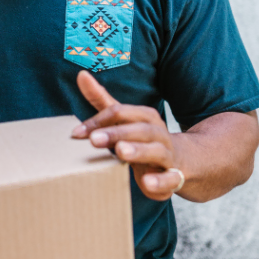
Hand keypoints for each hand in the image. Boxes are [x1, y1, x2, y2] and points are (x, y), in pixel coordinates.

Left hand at [72, 70, 183, 200]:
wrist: (182, 161)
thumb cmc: (143, 138)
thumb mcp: (123, 119)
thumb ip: (101, 99)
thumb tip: (81, 75)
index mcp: (145, 116)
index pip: (120, 112)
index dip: (97, 122)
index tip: (76, 134)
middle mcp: (157, 132)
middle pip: (138, 129)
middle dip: (116, 133)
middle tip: (94, 139)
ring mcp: (167, 154)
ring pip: (156, 150)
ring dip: (138, 151)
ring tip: (121, 152)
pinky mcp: (173, 176)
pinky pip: (170, 178)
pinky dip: (161, 181)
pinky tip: (148, 183)